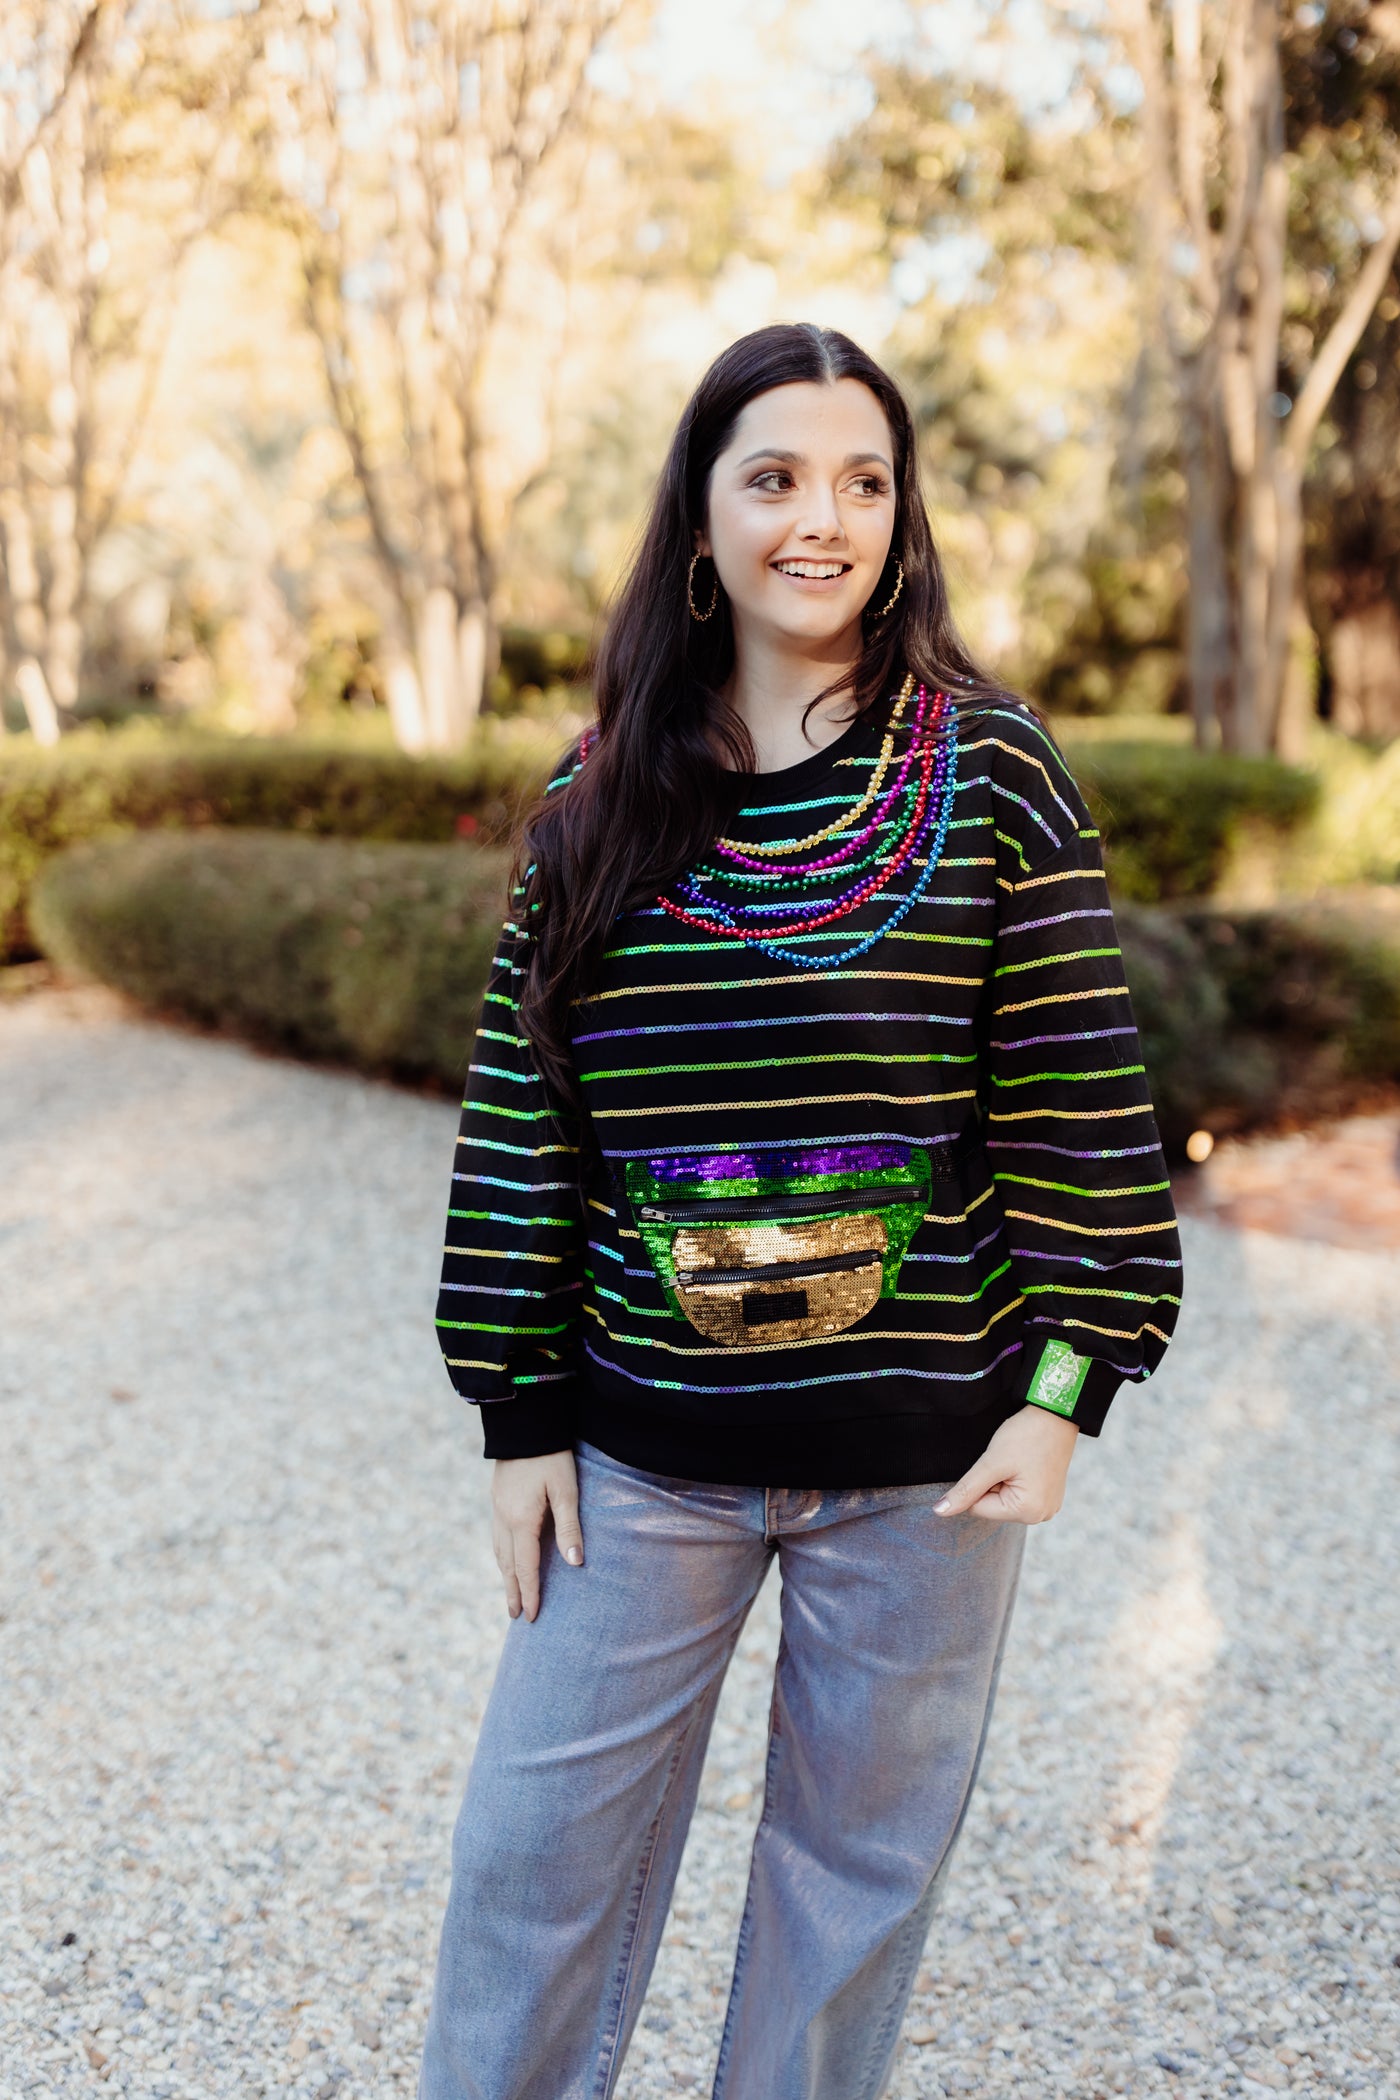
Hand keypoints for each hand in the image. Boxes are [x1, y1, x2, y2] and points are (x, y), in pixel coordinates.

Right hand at [491, 1450, 583, 1620]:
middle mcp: (504, 1518)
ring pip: (498, 1551)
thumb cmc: (551, 1456)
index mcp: (521, 1520)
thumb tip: (575, 1563)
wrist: (525, 1424)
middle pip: (507, 1564)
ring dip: (505, 1575)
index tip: (531, 1616)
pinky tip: (506, 1557)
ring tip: (510, 1593)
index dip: (530, 1593)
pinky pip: (496, 1536)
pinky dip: (501, 1555)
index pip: (525, 1567)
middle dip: (513, 1591)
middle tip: (516, 1616)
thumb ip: (569, 1527)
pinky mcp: (496, 1497)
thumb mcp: (566, 1490)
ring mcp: (497, 1508)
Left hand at [935, 1405, 1078, 1524]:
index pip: (979, 1508)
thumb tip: (940, 1512)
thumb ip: (965, 1490)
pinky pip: (1018, 1493)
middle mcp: (1040, 1516)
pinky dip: (1014, 1479)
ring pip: (1004, 1499)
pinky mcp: (1048, 1496)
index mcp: (1028, 1512)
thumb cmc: (1026, 1436)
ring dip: (1003, 1480)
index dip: (979, 1484)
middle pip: (992, 1506)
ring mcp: (1047, 1507)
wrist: (1056, 1414)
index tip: (996, 1464)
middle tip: (1008, 1461)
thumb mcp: (991, 1462)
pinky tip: (1025, 1464)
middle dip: (992, 1483)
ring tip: (1018, 1461)